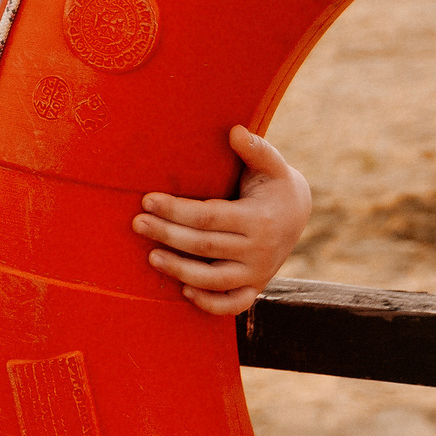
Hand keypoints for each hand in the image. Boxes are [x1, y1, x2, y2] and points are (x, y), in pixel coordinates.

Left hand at [131, 126, 312, 316]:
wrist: (298, 213)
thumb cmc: (273, 183)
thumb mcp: (272, 163)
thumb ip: (255, 148)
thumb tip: (235, 130)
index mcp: (259, 218)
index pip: (209, 217)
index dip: (176, 209)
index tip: (147, 199)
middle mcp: (260, 249)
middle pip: (205, 246)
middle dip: (167, 234)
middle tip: (138, 223)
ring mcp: (258, 273)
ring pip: (214, 279)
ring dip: (179, 270)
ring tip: (151, 256)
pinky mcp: (255, 287)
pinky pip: (232, 304)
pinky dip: (209, 303)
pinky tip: (183, 289)